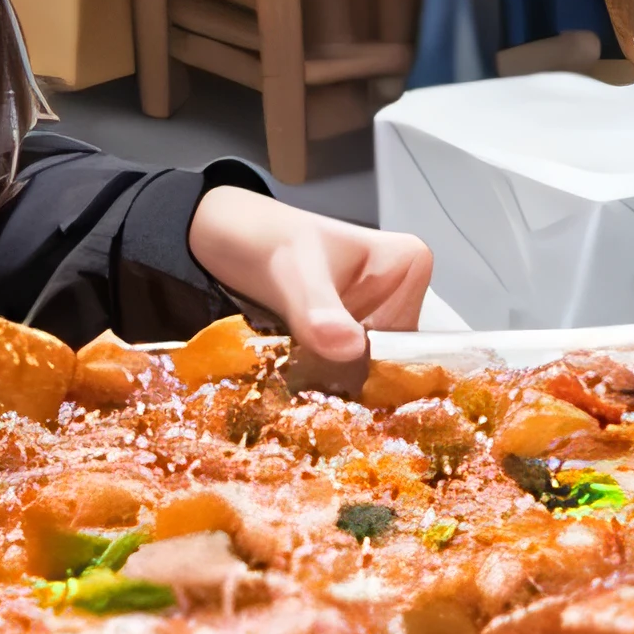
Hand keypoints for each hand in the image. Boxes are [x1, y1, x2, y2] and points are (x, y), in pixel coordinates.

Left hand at [187, 184, 432, 370]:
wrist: (223, 235)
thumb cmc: (263, 239)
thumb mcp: (293, 273)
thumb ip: (319, 310)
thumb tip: (351, 349)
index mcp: (410, 266)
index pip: (408, 338)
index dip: (377, 366)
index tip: (341, 385)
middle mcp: (402, 291)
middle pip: (391, 354)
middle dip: (356, 378)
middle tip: (319, 398)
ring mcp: (375, 312)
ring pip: (368, 363)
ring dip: (338, 382)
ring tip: (307, 394)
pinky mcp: (349, 328)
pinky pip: (347, 362)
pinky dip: (326, 376)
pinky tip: (303, 386)